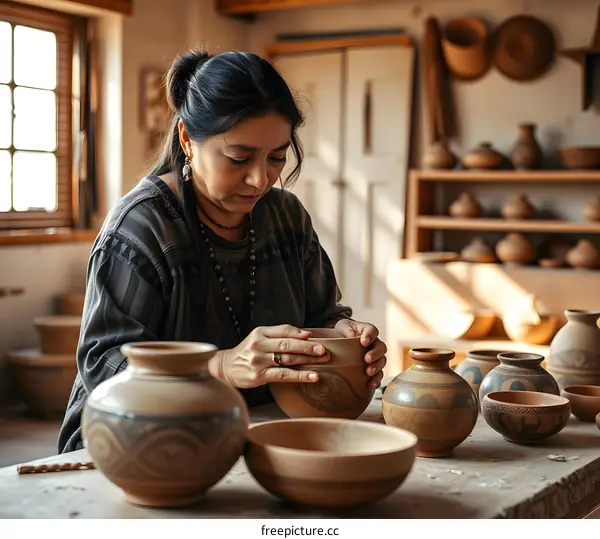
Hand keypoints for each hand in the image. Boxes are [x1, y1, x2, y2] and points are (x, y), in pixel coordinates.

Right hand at [215, 324, 329, 388]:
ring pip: (288, 359)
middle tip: (324, 350)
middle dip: (308, 347)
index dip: (300, 334)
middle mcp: (259, 345)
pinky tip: (312, 376)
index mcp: (260, 332)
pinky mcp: (259, 376)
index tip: (314, 337)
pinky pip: (284, 375)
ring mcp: (259, 361)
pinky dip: (300, 375)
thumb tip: (306, 334)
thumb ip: (279, 334)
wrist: (225, 367)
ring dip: (308, 360)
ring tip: (323, 361)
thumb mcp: (259, 337)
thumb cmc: (248, 352)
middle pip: (288, 345)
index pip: (284, 330)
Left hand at [334, 319, 386, 390]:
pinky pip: (378, 375)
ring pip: (382, 361)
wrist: (340, 341)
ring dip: (377, 367)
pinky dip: (376, 380)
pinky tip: (370, 385)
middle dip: (375, 354)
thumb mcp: (343, 327)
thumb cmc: (343, 332)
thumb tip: (351, 336)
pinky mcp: (373, 369)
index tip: (363, 342)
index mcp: (367, 331)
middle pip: (381, 348)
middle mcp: (374, 344)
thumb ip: (347, 329)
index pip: (372, 331)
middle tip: (367, 359)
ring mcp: (375, 357)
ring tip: (369, 372)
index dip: (370, 336)